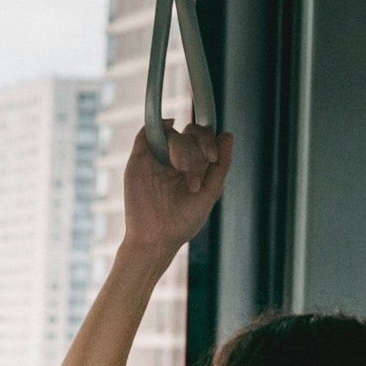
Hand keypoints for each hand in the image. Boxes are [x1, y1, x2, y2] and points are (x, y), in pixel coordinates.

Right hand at [122, 121, 232, 258]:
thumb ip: (221, 165)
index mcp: (194, 165)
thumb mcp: (210, 193)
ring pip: (171, 133)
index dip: (209, 141)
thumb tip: (228, 134)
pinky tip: (168, 128)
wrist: (156, 238)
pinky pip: (145, 134)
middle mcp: (175, 158)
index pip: (204, 139)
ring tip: (182, 169)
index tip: (212, 158)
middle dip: (197, 147)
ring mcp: (156, 158)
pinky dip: (156, 126)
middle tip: (193, 171)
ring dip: (182, 147)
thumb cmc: (184, 221)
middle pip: (189, 132)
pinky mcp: (138, 160)